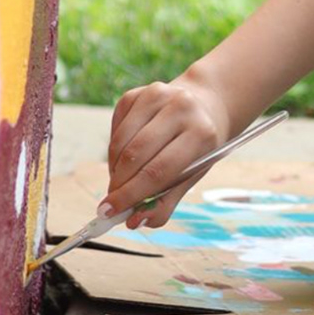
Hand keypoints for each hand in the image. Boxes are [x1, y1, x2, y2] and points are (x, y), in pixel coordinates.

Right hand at [104, 73, 237, 228]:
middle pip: (136, 155)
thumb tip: (134, 222)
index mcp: (201, 134)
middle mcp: (180, 109)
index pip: (158, 171)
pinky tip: (124, 157)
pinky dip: (114, 149)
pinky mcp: (138, 92)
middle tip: (110, 203)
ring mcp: (157, 95)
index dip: (131, 195)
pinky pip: (116, 128)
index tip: (111, 212)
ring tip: (119, 182)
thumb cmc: (198, 146)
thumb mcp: (193, 175)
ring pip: (121, 141)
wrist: (204, 105)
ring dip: (114, 169)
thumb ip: (165, 202)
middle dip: (119, 185)